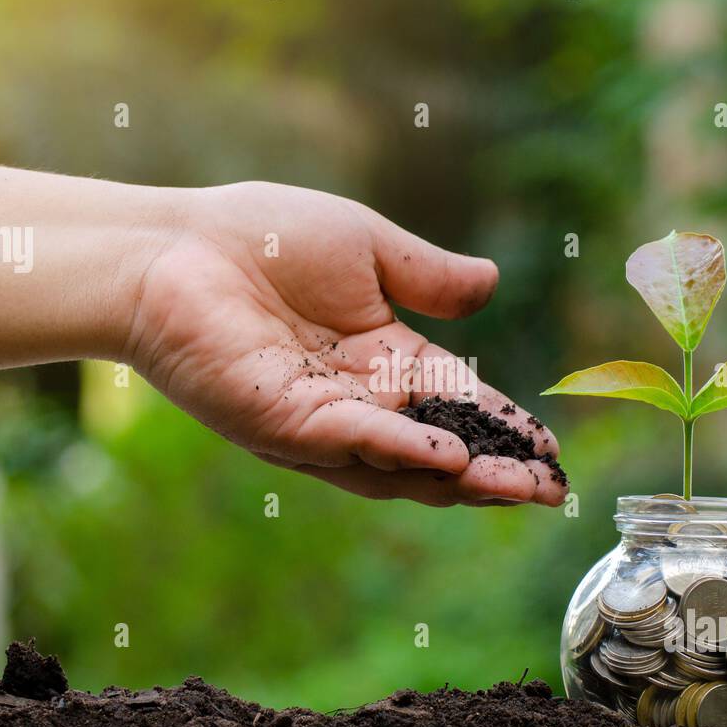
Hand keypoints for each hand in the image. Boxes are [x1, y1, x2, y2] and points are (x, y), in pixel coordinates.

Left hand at [120, 182, 565, 505]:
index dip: (504, 428)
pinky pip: (352, 444)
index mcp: (382, 360)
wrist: (175, 243)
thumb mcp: (368, 250)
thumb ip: (427, 277)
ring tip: (519, 487)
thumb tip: (492, 283)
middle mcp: (356, 402)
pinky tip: (451, 459)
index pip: (457, 405)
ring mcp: (319, 420)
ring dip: (463, 479)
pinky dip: (402, 453)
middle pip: (439, 451)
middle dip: (497, 473)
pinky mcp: (282, 423)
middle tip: (551, 490)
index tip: (549, 451)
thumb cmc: (261, 236)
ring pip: (402, 465)